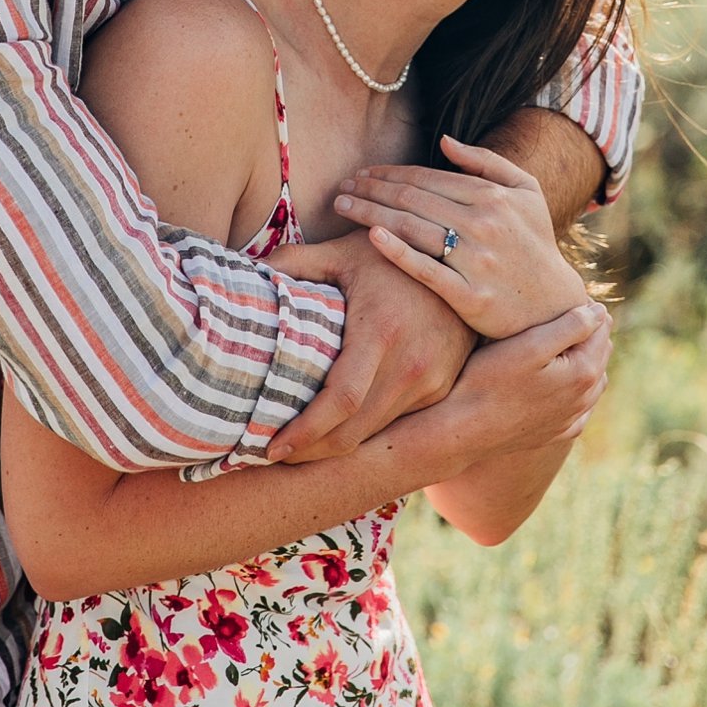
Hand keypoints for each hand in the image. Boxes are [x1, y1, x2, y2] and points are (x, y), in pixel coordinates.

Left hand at [264, 234, 474, 463]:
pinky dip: (363, 431)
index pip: (339, 401)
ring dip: (335, 448)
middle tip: (273, 454)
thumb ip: (293, 263)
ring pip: (375, 433)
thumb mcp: (342, 251)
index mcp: (381, 332)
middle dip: (311, 453)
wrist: (459, 260)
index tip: (270, 446)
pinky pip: (396, 421)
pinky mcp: (441, 387)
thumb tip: (246, 274)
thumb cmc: (390, 255)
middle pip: (354, 431)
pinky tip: (337, 429)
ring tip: (298, 449)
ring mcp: (432, 380)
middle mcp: (411, 364)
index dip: (303, 432)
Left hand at [333, 135, 584, 338]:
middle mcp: (483, 224)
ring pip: (412, 229)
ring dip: (370, 213)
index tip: (362, 173)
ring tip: (343, 207)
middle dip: (371, 190)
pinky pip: (426, 270)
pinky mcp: (470, 297)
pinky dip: (397, 252)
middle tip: (341, 187)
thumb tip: (444, 141)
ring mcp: (476, 260)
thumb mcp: (526, 192)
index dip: (389, 173)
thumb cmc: (535, 243)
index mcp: (492, 196)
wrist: (554, 306)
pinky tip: (372, 237)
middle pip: (412, 200)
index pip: (426, 178)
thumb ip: (487, 162)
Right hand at [423, 297, 612, 470]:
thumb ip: (571, 326)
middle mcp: (584, 400)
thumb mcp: (530, 344)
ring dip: (584, 360)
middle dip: (587, 332)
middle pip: (600, 354)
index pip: (601, 328)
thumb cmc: (491, 380)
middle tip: (560, 314)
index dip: (584, 307)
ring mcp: (570, 420)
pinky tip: (562, 381)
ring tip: (561, 342)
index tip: (560, 297)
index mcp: (584, 373)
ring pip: (593, 381)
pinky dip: (577, 390)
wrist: (463, 429)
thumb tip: (601, 312)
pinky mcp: (556, 433)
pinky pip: (579, 408)